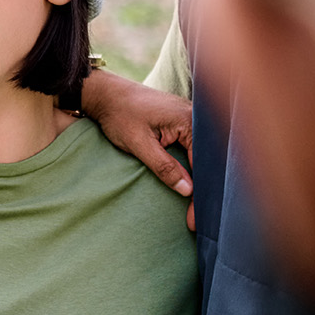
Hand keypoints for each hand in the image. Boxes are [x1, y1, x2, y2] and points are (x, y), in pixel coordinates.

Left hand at [82, 70, 196, 229]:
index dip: (200, 193)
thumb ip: (164, 167)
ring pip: (203, 157)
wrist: (106, 95)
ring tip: (198, 209)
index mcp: (189, 120)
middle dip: (204, 190)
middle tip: (196, 220)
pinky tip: (192, 187)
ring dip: (200, 181)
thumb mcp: (139, 144)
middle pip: (208, 161)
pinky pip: (195, 149)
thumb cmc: (120, 115)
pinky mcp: (184, 124)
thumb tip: (188, 190)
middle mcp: (196, 118)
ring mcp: (192, 120)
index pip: (204, 163)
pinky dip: (193, 168)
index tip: (195, 217)